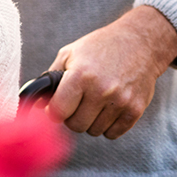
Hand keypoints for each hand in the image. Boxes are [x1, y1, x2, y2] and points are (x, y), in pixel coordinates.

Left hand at [47, 6, 176, 138]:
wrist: (140, 43)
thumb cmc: (99, 47)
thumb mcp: (69, 54)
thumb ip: (50, 78)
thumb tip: (36, 103)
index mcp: (80, 75)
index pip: (58, 111)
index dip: (53, 112)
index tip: (54, 108)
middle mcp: (101, 90)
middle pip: (76, 125)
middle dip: (71, 118)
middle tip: (75, 105)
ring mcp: (120, 101)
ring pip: (94, 131)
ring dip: (90, 121)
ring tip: (93, 104)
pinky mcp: (136, 109)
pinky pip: (113, 133)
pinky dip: (107, 126)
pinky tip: (107, 109)